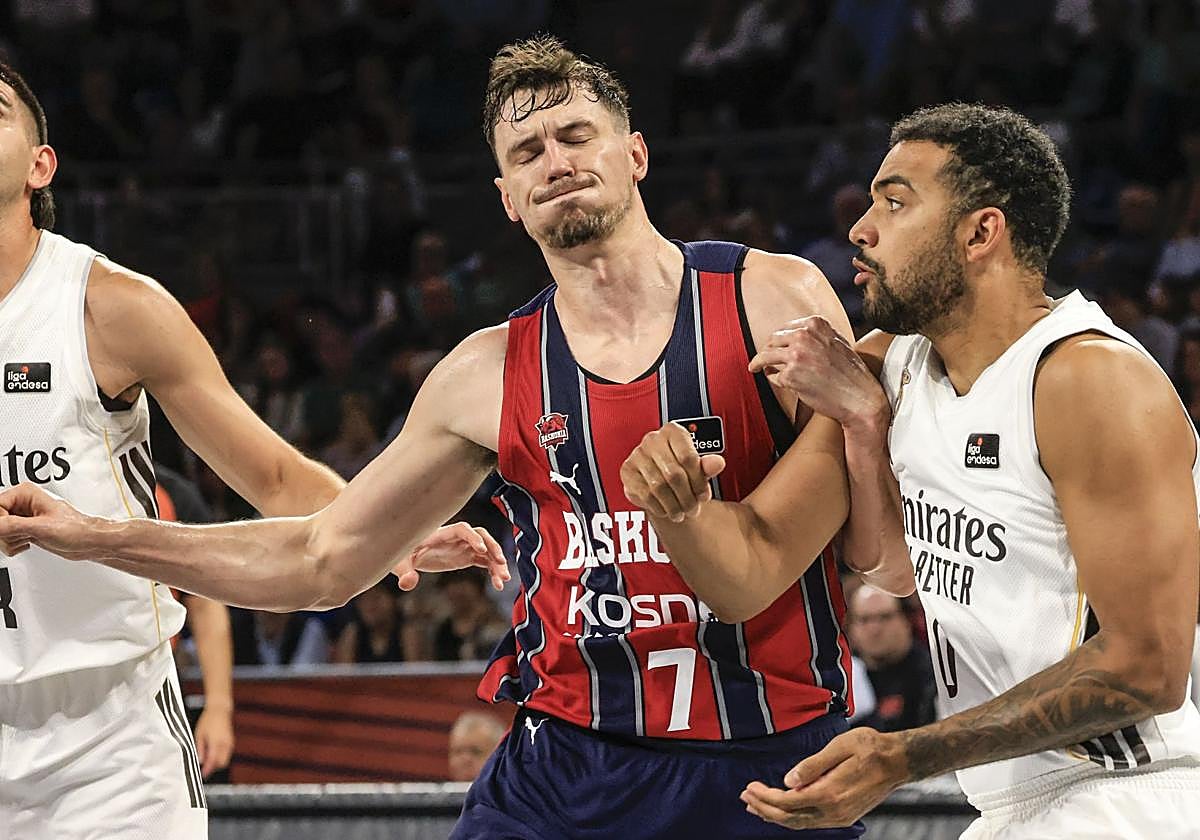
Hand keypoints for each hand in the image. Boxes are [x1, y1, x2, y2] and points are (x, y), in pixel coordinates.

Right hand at [0, 483, 103, 559]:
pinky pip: (5, 539)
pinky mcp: (24, 530)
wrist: (87, 542)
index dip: (0, 521)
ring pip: (0, 532)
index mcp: (25, 493)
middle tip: (22, 535)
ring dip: (10, 541)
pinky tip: (28, 543)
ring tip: (29, 538)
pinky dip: (14, 545)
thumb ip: (11, 526)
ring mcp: (22, 518)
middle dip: (5, 533)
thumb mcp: (40, 527)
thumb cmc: (75, 529)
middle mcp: (22, 503)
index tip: (10, 529)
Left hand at [193, 704, 234, 777]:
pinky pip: (227, 754)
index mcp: (216, 742)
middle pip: (222, 763)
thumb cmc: (208, 719)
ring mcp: (230, 742)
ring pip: (226, 759)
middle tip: (205, 768)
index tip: (203, 774)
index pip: (213, 760)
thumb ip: (200, 748)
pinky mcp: (231, 741)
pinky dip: (221, 757)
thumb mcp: (199, 734)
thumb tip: (200, 760)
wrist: (220, 709)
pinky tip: (213, 753)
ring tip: (207, 759)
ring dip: (217, 763)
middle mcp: (225, 743)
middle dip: (214, 768)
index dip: (208, 769)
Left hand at [391, 522, 509, 591]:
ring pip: (486, 550)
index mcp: (441, 534)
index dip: (472, 537)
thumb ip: (404, 573)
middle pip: (480, 536)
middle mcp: (456, 538)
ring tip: (504, 580)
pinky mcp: (465, 557)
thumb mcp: (400, 563)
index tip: (480, 549)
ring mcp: (462, 547)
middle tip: (500, 562)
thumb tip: (407, 584)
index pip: (461, 529)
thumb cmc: (401, 554)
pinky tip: (498, 585)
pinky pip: (484, 561)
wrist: (406, 556)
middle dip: (492, 546)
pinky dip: (493, 570)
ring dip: (497, 562)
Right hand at [620, 422, 725, 521]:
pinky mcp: (627, 471)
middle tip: (693, 510)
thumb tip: (718, 463)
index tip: (704, 496)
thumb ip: (708, 465)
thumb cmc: (679, 466)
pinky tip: (666, 510)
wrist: (658, 473)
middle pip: (674, 474)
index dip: (698, 482)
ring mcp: (638, 454)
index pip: (688, 458)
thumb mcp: (697, 466)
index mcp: (673, 432)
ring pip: (659, 487)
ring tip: (681, 513)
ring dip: (673, 506)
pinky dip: (658, 507)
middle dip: (686, 498)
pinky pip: (645, 494)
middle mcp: (653, 439)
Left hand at [740, 727, 906, 829]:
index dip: (765, 796)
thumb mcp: (839, 747)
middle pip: (790, 818)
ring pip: (800, 824)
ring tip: (756, 807)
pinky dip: (792, 818)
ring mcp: (840, 817)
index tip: (750, 787)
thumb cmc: (871, 748)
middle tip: (745, 797)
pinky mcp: (844, 817)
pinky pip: (811, 822)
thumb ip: (812, 765)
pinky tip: (782, 811)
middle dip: (764, 809)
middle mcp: (834, 811)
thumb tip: (788, 780)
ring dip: (775, 816)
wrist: (898, 761)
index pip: (788, 802)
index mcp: (831, 793)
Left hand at [748, 316, 887, 432]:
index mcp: (815, 324)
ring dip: (758, 362)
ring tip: (755, 367)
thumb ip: (816, 335)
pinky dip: (774, 379)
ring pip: (765, 356)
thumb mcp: (837, 342)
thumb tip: (793, 335)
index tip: (773, 345)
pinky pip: (773, 376)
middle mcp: (803, 336)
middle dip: (767, 349)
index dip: (777, 339)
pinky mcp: (789, 376)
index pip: (785, 328)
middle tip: (763, 358)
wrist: (860, 397)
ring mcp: (795, 356)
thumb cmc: (852, 373)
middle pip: (772, 340)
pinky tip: (781, 382)